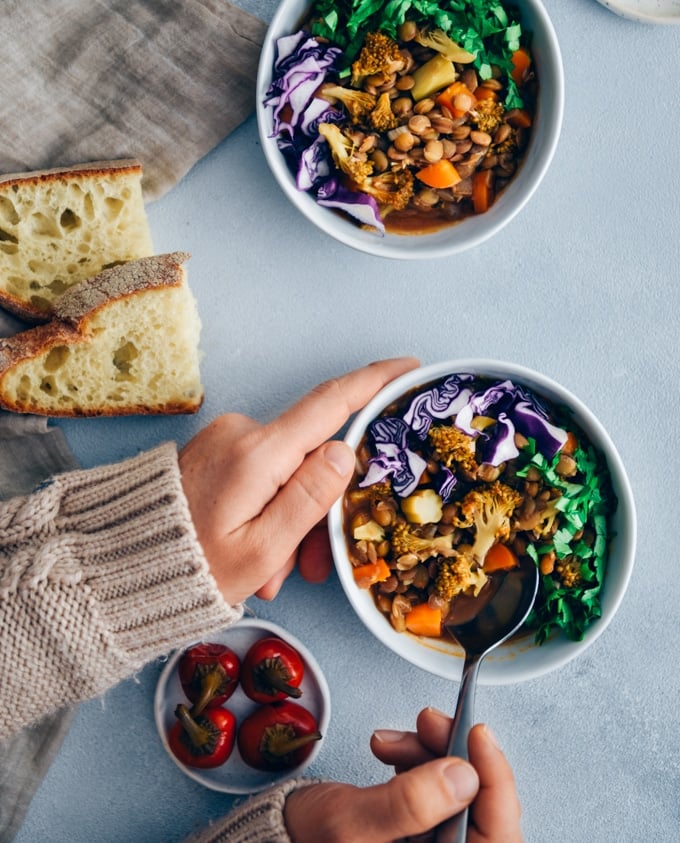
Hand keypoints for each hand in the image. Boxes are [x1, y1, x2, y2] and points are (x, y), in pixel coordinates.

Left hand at [178, 357, 418, 603]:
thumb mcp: (262, 550)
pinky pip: (262, 474)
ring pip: (287, 472)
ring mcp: (226, 439)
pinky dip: (268, 510)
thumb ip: (310, 498)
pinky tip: (254, 552)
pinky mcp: (215, 451)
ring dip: (290, 520)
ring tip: (269, 572)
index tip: (408, 368)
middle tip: (309, 565)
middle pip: (312, 457)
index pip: (330, 404)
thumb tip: (345, 450)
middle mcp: (241, 433)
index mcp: (258, 453)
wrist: (121, 570)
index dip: (374, 384)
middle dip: (318, 510)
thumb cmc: (189, 570)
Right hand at [284, 709, 521, 842]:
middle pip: (479, 808)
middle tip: (430, 723)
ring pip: (458, 791)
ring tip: (393, 741)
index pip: (498, 836)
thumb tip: (464, 775)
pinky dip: (419, 760)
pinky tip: (393, 751)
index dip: (496, 783)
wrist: (278, 836)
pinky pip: (438, 788)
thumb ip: (411, 803)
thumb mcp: (354, 824)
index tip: (477, 735)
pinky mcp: (422, 830)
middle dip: (454, 757)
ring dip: (431, 753)